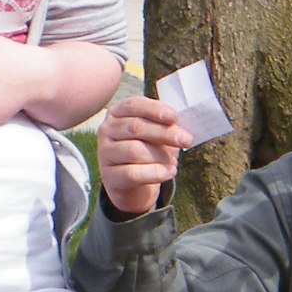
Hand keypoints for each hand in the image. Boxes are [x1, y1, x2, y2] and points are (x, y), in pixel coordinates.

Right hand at [93, 96, 189, 215]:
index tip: (175, 117)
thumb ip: (166, 126)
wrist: (135, 186)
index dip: (155, 110)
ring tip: (174, 163)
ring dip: (160, 156)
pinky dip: (155, 173)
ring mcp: (104, 154)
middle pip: (135, 127)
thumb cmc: (148, 153)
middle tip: (186, 140)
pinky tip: (169, 173)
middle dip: (164, 133)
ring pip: (134, 151)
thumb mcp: (157, 135)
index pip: (134, 105)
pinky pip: (133, 173)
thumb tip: (182, 128)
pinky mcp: (108, 177)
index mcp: (117, 114)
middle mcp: (106, 131)